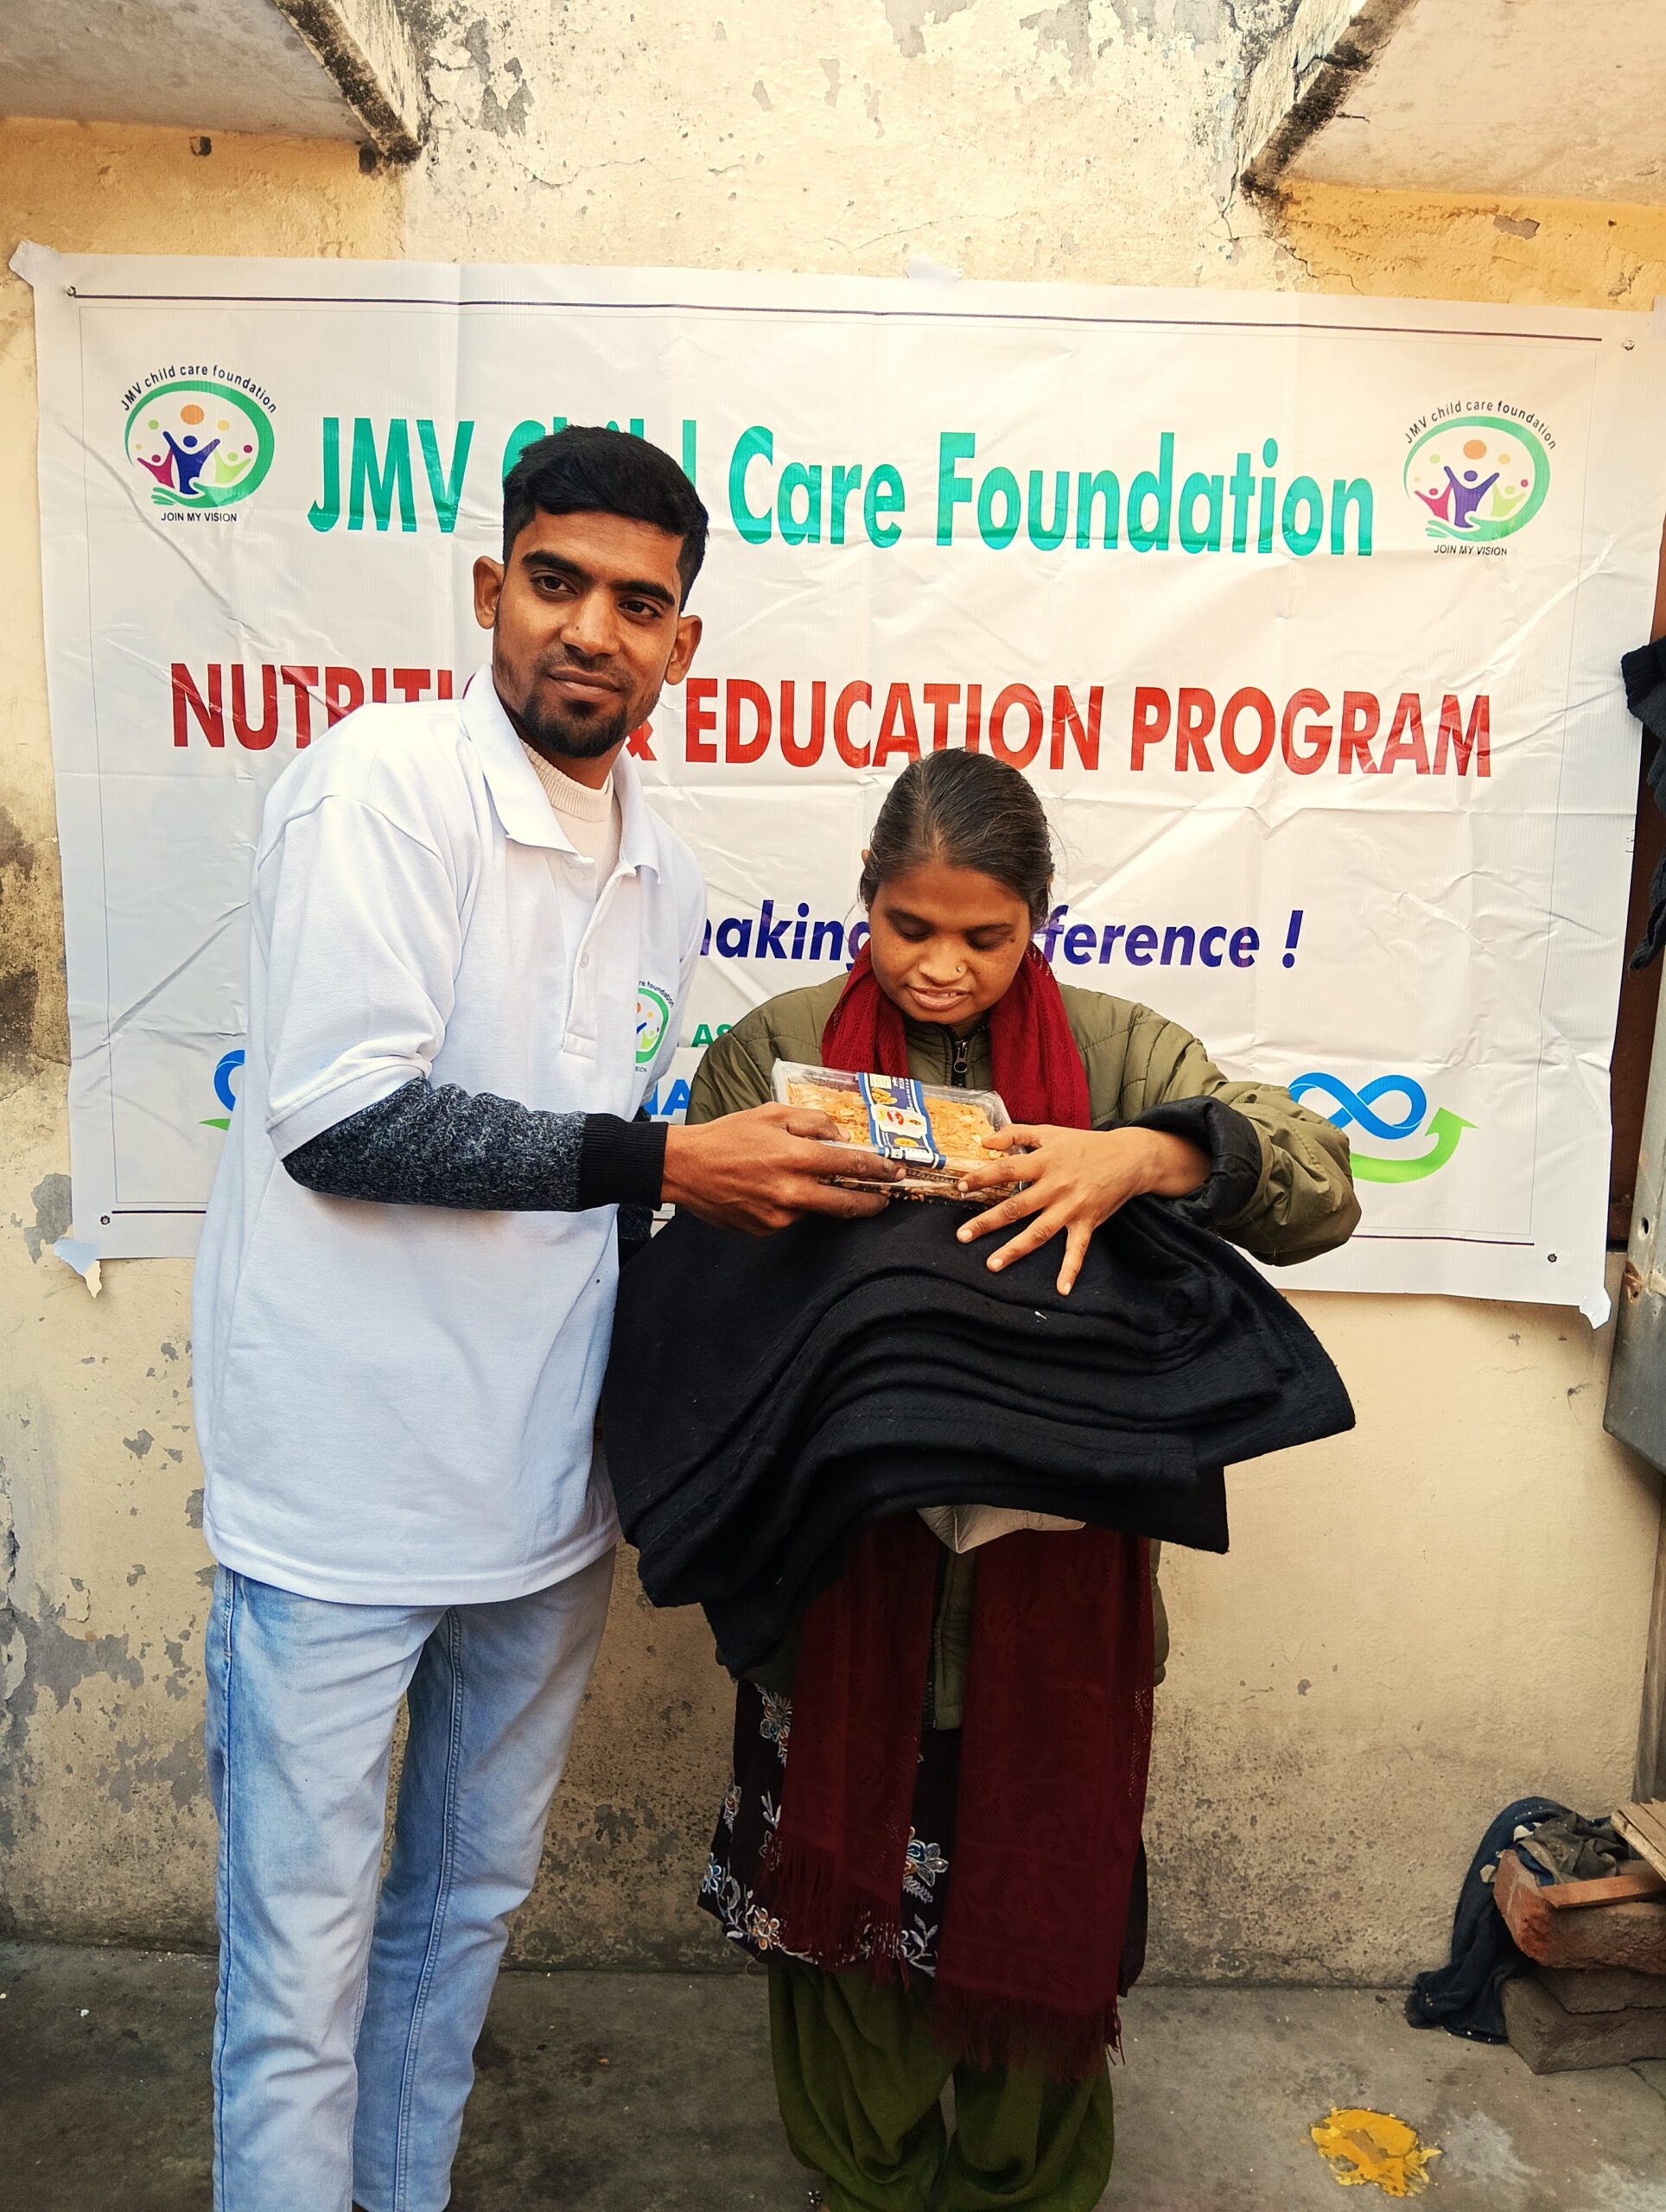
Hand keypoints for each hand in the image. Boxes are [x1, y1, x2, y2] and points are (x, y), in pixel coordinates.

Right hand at [662, 1104, 900, 1233]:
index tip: (895, 1173)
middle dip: (870, 1202)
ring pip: (814, 1210)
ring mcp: (779, 1216)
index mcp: (796, 1157)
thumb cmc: (727, 1135)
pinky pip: (790, 1218)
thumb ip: (812, 1122)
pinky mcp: (765, 1230)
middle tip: (884, 1198)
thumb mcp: (771, 1113)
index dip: (879, 1170)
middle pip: (846, 1205)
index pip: (852, 1166)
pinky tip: (770, 1190)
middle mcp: (791, 1192)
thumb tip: (839, 1137)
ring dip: (818, 1198)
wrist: (685, 1167)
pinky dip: (791, 1206)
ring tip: (797, 1179)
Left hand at [954, 1124, 1210, 1293]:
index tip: (961, 1187)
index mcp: (1045, 1162)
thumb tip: (983, 1141)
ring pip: (1039, 1232)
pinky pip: (1077, 1250)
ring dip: (1015, 1249)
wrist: (1131, 1157)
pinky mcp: (1088, 1222)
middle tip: (962, 1235)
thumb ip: (1015, 1134)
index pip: (1007, 1170)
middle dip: (988, 1222)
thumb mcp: (1051, 1132)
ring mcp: (1071, 1207)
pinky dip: (1071, 1270)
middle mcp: (1056, 1186)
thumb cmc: (1086, 1144)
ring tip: (992, 1265)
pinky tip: (1062, 1289)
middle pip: (1016, 1206)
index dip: (983, 1178)